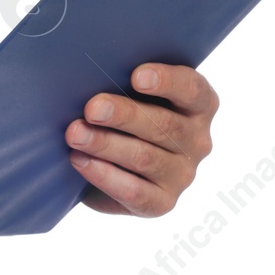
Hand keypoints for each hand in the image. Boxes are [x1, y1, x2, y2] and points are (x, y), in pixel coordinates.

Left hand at [65, 64, 218, 215]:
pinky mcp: (162, 203)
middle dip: (124, 115)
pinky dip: (104, 175)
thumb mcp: (130, 94)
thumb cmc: (122, 118)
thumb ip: (124, 82)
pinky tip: (80, 160)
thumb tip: (89, 72)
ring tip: (75, 133)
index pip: (192, 90)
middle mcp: (198, 141)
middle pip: (164, 125)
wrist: (112, 167)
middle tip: (92, 108)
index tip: (136, 76)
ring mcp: (183, 175)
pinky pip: (134, 191)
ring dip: (106, 144)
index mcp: (199, 106)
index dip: (167, 82)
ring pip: (145, 158)